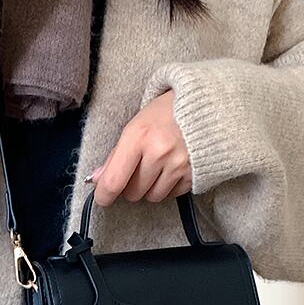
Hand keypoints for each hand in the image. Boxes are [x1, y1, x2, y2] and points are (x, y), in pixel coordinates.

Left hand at [87, 91, 191, 206]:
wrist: (205, 106)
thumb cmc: (167, 113)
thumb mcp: (136, 126)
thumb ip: (116, 155)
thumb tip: (98, 179)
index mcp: (139, 136)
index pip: (114, 180)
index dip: (104, 195)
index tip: (102, 198)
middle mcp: (159, 152)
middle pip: (133, 192)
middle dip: (130, 186)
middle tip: (136, 171)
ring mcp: (179, 165)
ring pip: (153, 196)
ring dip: (150, 188)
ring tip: (156, 168)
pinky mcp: (194, 174)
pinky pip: (172, 195)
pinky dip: (168, 187)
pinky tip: (170, 170)